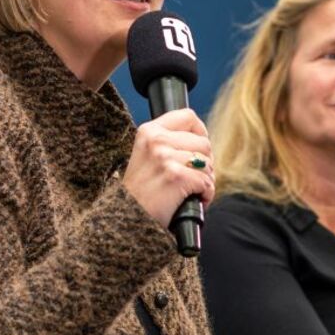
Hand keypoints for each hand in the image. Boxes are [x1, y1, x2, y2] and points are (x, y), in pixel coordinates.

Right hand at [122, 108, 213, 226]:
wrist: (126, 218)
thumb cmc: (139, 192)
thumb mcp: (145, 156)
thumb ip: (167, 142)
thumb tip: (201, 140)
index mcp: (148, 131)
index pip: (188, 117)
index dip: (200, 133)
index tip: (197, 149)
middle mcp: (156, 140)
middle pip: (204, 143)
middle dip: (204, 163)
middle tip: (192, 178)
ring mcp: (165, 158)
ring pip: (208, 164)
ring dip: (205, 181)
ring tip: (189, 191)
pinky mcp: (176, 177)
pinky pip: (207, 183)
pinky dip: (205, 195)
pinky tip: (192, 200)